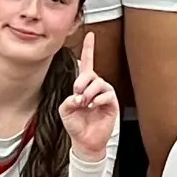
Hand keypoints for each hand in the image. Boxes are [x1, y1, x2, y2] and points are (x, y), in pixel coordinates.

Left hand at [57, 33, 118, 161]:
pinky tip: (93, 105)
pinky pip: (107, 94)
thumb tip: (78, 96)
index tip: (90, 34)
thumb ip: (68, 100)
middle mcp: (95, 87)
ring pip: (98, 83)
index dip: (89, 48)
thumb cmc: (76, 125)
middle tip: (77, 92)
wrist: (85, 141)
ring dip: (89, 92)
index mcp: (83, 86)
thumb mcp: (64, 110)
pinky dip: (98, 99)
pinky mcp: (112, 103)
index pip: (87, 63)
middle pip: (90, 73)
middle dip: (82, 81)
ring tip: (85, 103)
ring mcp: (104, 95)